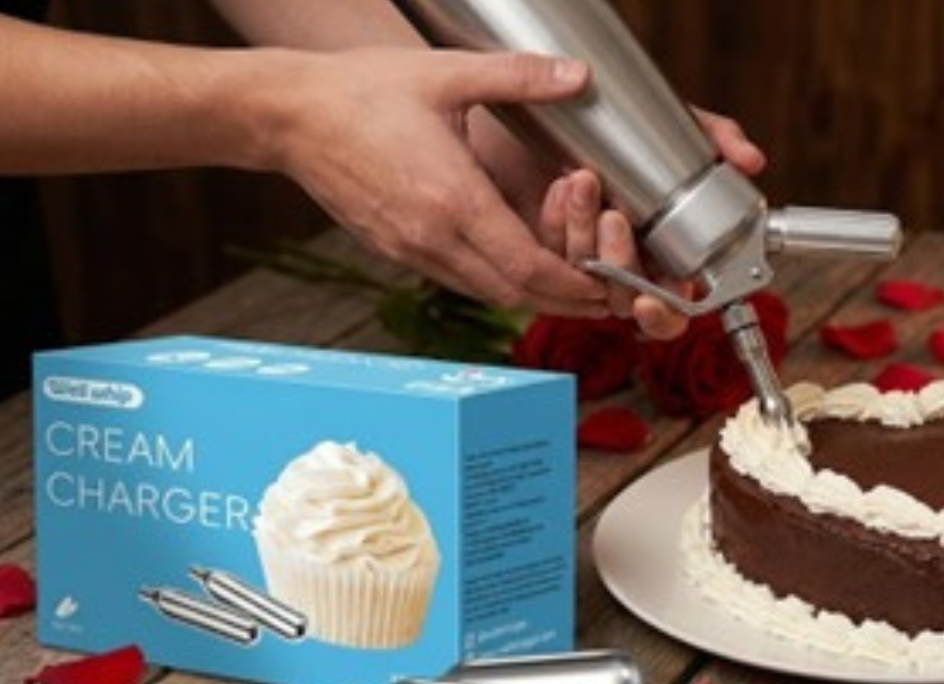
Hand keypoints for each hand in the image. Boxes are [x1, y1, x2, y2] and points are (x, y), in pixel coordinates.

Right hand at [270, 47, 607, 316]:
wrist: (290, 117)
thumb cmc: (360, 93)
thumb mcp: (444, 74)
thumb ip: (517, 77)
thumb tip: (577, 74)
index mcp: (452, 200)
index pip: (527, 268)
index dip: (573, 284)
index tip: (604, 283)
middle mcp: (432, 239)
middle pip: (512, 294)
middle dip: (562, 300)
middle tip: (598, 294)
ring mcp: (410, 251)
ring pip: (485, 293)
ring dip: (528, 294)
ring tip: (565, 283)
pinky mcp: (395, 251)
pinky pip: (457, 280)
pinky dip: (493, 282)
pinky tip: (510, 264)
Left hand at [534, 107, 764, 338]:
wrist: (553, 118)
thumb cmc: (619, 133)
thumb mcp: (674, 128)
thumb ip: (716, 139)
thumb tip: (751, 160)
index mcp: (666, 256)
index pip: (672, 309)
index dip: (662, 314)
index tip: (649, 301)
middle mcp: (628, 266)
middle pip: (625, 303)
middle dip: (619, 266)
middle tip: (615, 217)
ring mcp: (585, 261)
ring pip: (586, 275)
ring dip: (583, 231)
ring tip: (583, 182)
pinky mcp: (547, 250)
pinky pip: (551, 254)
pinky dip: (557, 220)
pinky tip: (561, 186)